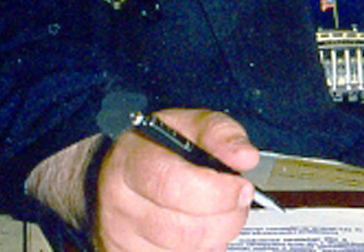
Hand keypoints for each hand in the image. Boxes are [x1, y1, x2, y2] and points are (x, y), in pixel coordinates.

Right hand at [94, 108, 259, 251]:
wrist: (118, 172)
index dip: (216, 192)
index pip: (172, 184)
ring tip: (220, 215)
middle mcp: (120, 203)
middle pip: (181, 230)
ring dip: (216, 238)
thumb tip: (245, 157)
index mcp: (131, 161)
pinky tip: (200, 230)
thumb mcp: (188, 124)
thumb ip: (221, 133)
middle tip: (239, 203)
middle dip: (225, 221)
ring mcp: (120, 237)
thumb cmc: (157, 146)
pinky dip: (201, 251)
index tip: (242, 188)